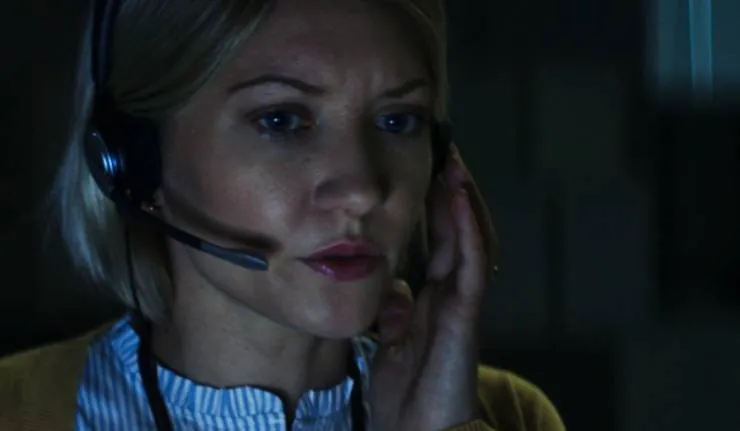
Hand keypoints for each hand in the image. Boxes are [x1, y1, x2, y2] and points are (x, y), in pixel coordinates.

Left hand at [369, 145, 497, 430]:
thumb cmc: (404, 395)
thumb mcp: (392, 343)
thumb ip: (396, 313)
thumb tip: (396, 290)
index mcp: (434, 299)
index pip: (443, 241)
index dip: (439, 206)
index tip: (429, 169)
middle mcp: (452, 295)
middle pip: (460, 233)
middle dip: (455, 192)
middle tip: (447, 152)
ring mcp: (461, 304)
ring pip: (472, 242)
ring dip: (465, 202)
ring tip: (456, 165)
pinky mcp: (464, 318)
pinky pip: (471, 266)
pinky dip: (468, 231)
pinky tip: (459, 200)